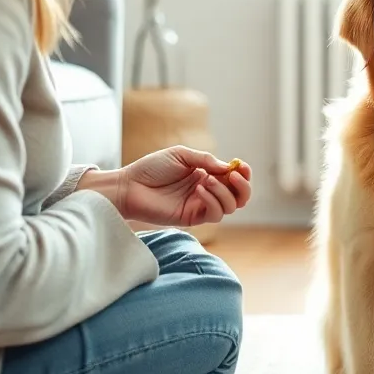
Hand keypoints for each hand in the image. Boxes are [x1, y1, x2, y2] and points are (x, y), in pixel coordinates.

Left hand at [117, 145, 251, 226]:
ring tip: (206, 180)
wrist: (130, 185)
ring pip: (230, 207)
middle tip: (234, 176)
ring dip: (224, 192)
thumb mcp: (182, 155)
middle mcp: (208, 191)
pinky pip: (214, 214)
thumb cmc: (152, 168)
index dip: (243, 174)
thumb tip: (228, 168)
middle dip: (243, 187)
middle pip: (240, 197)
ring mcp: (200, 206)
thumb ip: (206, 160)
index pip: (235, 179)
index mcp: (207, 175)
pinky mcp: (192, 218)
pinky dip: (212, 201)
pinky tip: (199, 189)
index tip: (240, 165)